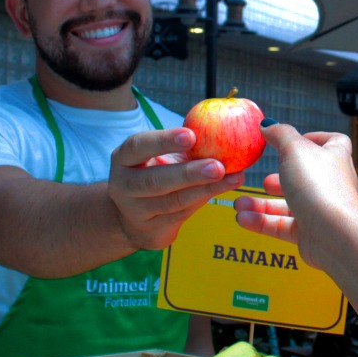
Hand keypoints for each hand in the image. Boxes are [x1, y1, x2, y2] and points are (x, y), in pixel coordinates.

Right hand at [108, 126, 244, 249]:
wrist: (137, 218)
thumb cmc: (158, 174)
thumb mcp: (162, 157)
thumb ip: (185, 145)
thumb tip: (225, 126)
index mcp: (124, 158)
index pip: (138, 146)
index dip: (164, 141)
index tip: (191, 135)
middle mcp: (124, 185)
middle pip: (155, 180)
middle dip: (188, 174)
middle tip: (217, 166)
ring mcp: (135, 211)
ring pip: (172, 202)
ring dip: (206, 189)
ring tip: (234, 177)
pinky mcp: (152, 231)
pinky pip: (182, 214)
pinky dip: (206, 199)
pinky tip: (226, 187)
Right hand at [233, 123, 357, 269]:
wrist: (335, 235)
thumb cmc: (319, 186)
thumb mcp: (295, 150)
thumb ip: (280, 134)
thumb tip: (268, 125)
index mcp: (335, 158)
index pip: (334, 142)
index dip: (315, 138)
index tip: (294, 140)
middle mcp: (331, 184)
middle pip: (304, 177)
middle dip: (280, 179)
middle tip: (264, 181)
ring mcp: (321, 210)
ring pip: (289, 205)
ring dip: (261, 204)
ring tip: (239, 203)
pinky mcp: (311, 234)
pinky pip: (283, 226)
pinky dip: (262, 222)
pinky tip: (242, 218)